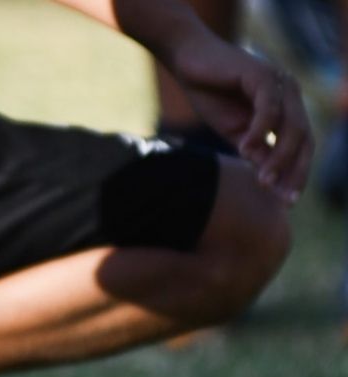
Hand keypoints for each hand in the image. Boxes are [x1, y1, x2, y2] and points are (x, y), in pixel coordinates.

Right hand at [163, 33, 311, 203]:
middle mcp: (290, 95)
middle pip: (304, 139)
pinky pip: (268, 109)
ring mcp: (280, 83)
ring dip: (279, 157)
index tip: (286, 202)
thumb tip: (269, 182)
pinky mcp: (263, 75)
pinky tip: (243, 150)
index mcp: (286, 109)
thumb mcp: (234, 131)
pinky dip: (259, 131)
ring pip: (291, 127)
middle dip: (294, 170)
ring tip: (262, 181)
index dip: (297, 174)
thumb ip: (254, 150)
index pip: (302, 146)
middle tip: (280, 196)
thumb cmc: (210, 93)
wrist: (188, 60)